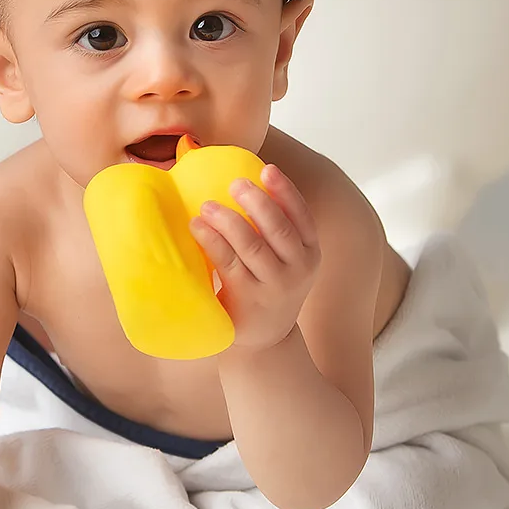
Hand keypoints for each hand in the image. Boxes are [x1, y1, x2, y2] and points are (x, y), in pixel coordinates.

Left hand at [187, 163, 321, 352]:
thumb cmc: (267, 287)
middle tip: (234, 183)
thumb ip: (269, 228)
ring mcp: (275, 287)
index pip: (302, 216)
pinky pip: (229, 263)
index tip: (267, 169)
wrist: (264, 340)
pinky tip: (197, 227)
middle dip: (256, 201)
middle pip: (278, 228)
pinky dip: (212, 241)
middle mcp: (299, 269)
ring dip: (228, 220)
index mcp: (311, 253)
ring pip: (252, 245)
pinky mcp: (248, 299)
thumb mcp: (283, 260)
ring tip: (207, 205)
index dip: (285, 191)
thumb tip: (238, 179)